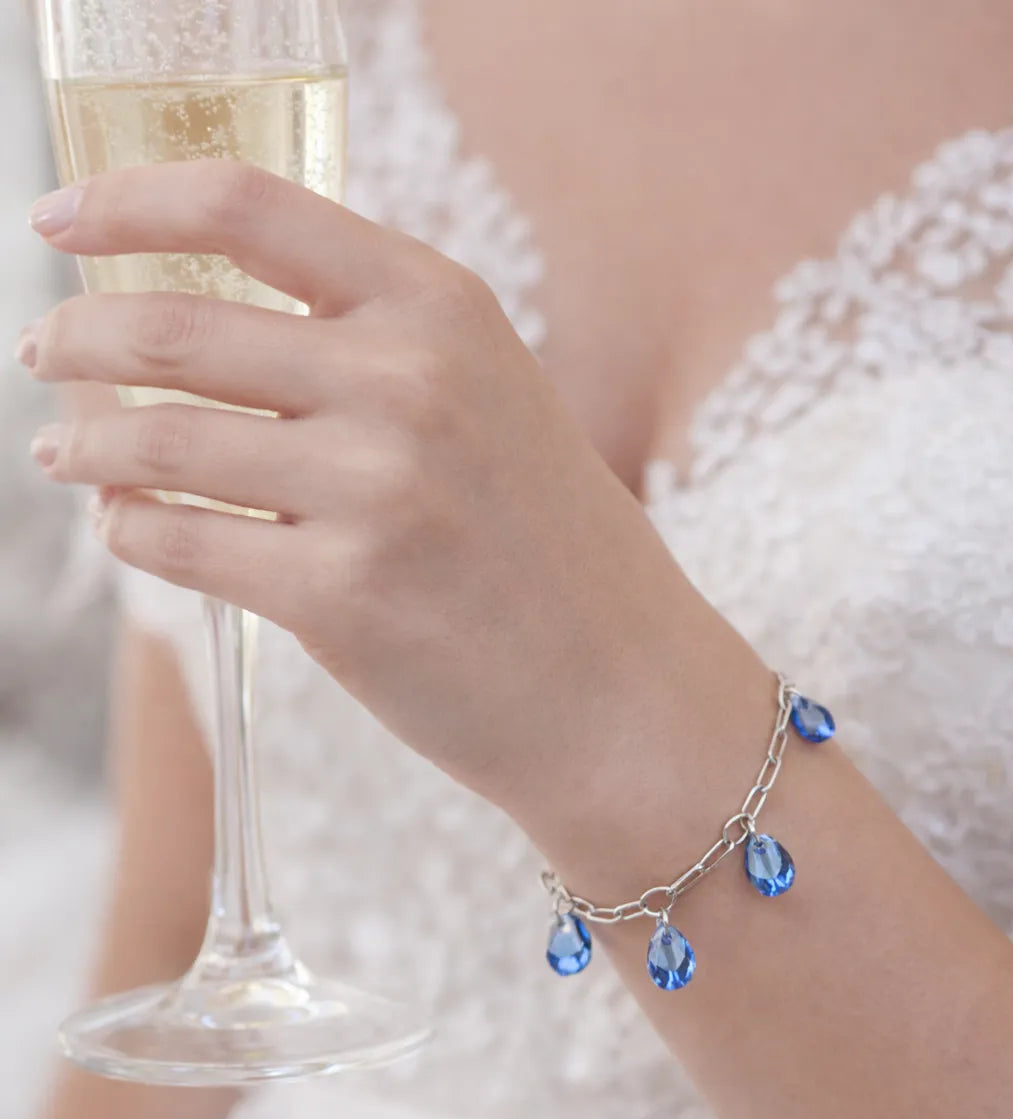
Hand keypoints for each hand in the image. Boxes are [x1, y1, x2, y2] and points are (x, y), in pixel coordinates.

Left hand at [21, 162, 718, 840]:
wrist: (622, 690)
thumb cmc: (548, 549)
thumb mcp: (489, 399)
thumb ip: (372, 347)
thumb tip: (209, 328)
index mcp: (441, 308)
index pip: (247, 207)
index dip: (130, 201)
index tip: (61, 218)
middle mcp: (406, 383)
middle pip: (176, 329)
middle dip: (77, 338)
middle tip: (44, 354)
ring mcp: (374, 492)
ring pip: (159, 442)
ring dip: (83, 446)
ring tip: (61, 456)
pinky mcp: (339, 598)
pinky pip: (179, 542)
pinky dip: (130, 529)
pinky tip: (127, 527)